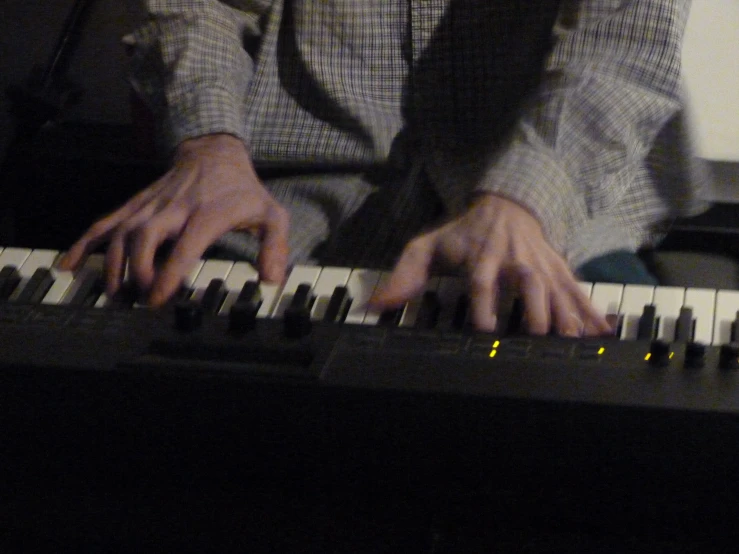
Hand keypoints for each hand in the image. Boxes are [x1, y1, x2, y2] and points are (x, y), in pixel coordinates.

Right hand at [58, 134, 289, 305]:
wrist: (214, 151)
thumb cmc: (242, 189)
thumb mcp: (271, 213)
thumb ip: (275, 245)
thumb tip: (272, 279)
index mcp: (206, 214)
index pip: (185, 245)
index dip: (169, 272)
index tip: (158, 297)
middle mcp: (173, 209)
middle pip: (144, 236)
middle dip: (137, 269)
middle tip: (138, 298)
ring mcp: (150, 205)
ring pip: (121, 231)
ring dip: (112, 263)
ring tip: (112, 292)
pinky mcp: (137, 204)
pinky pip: (106, 222)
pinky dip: (86, 242)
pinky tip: (70, 263)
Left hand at [369, 194, 611, 335]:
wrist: (506, 204)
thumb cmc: (463, 233)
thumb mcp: (427, 247)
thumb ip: (403, 276)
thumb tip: (376, 306)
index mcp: (482, 258)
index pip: (482, 282)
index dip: (483, 304)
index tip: (485, 329)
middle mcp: (516, 261)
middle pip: (529, 285)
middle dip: (535, 312)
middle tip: (538, 339)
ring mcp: (541, 265)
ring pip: (558, 290)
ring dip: (568, 315)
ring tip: (577, 341)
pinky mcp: (559, 269)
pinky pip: (578, 291)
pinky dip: (591, 312)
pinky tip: (604, 333)